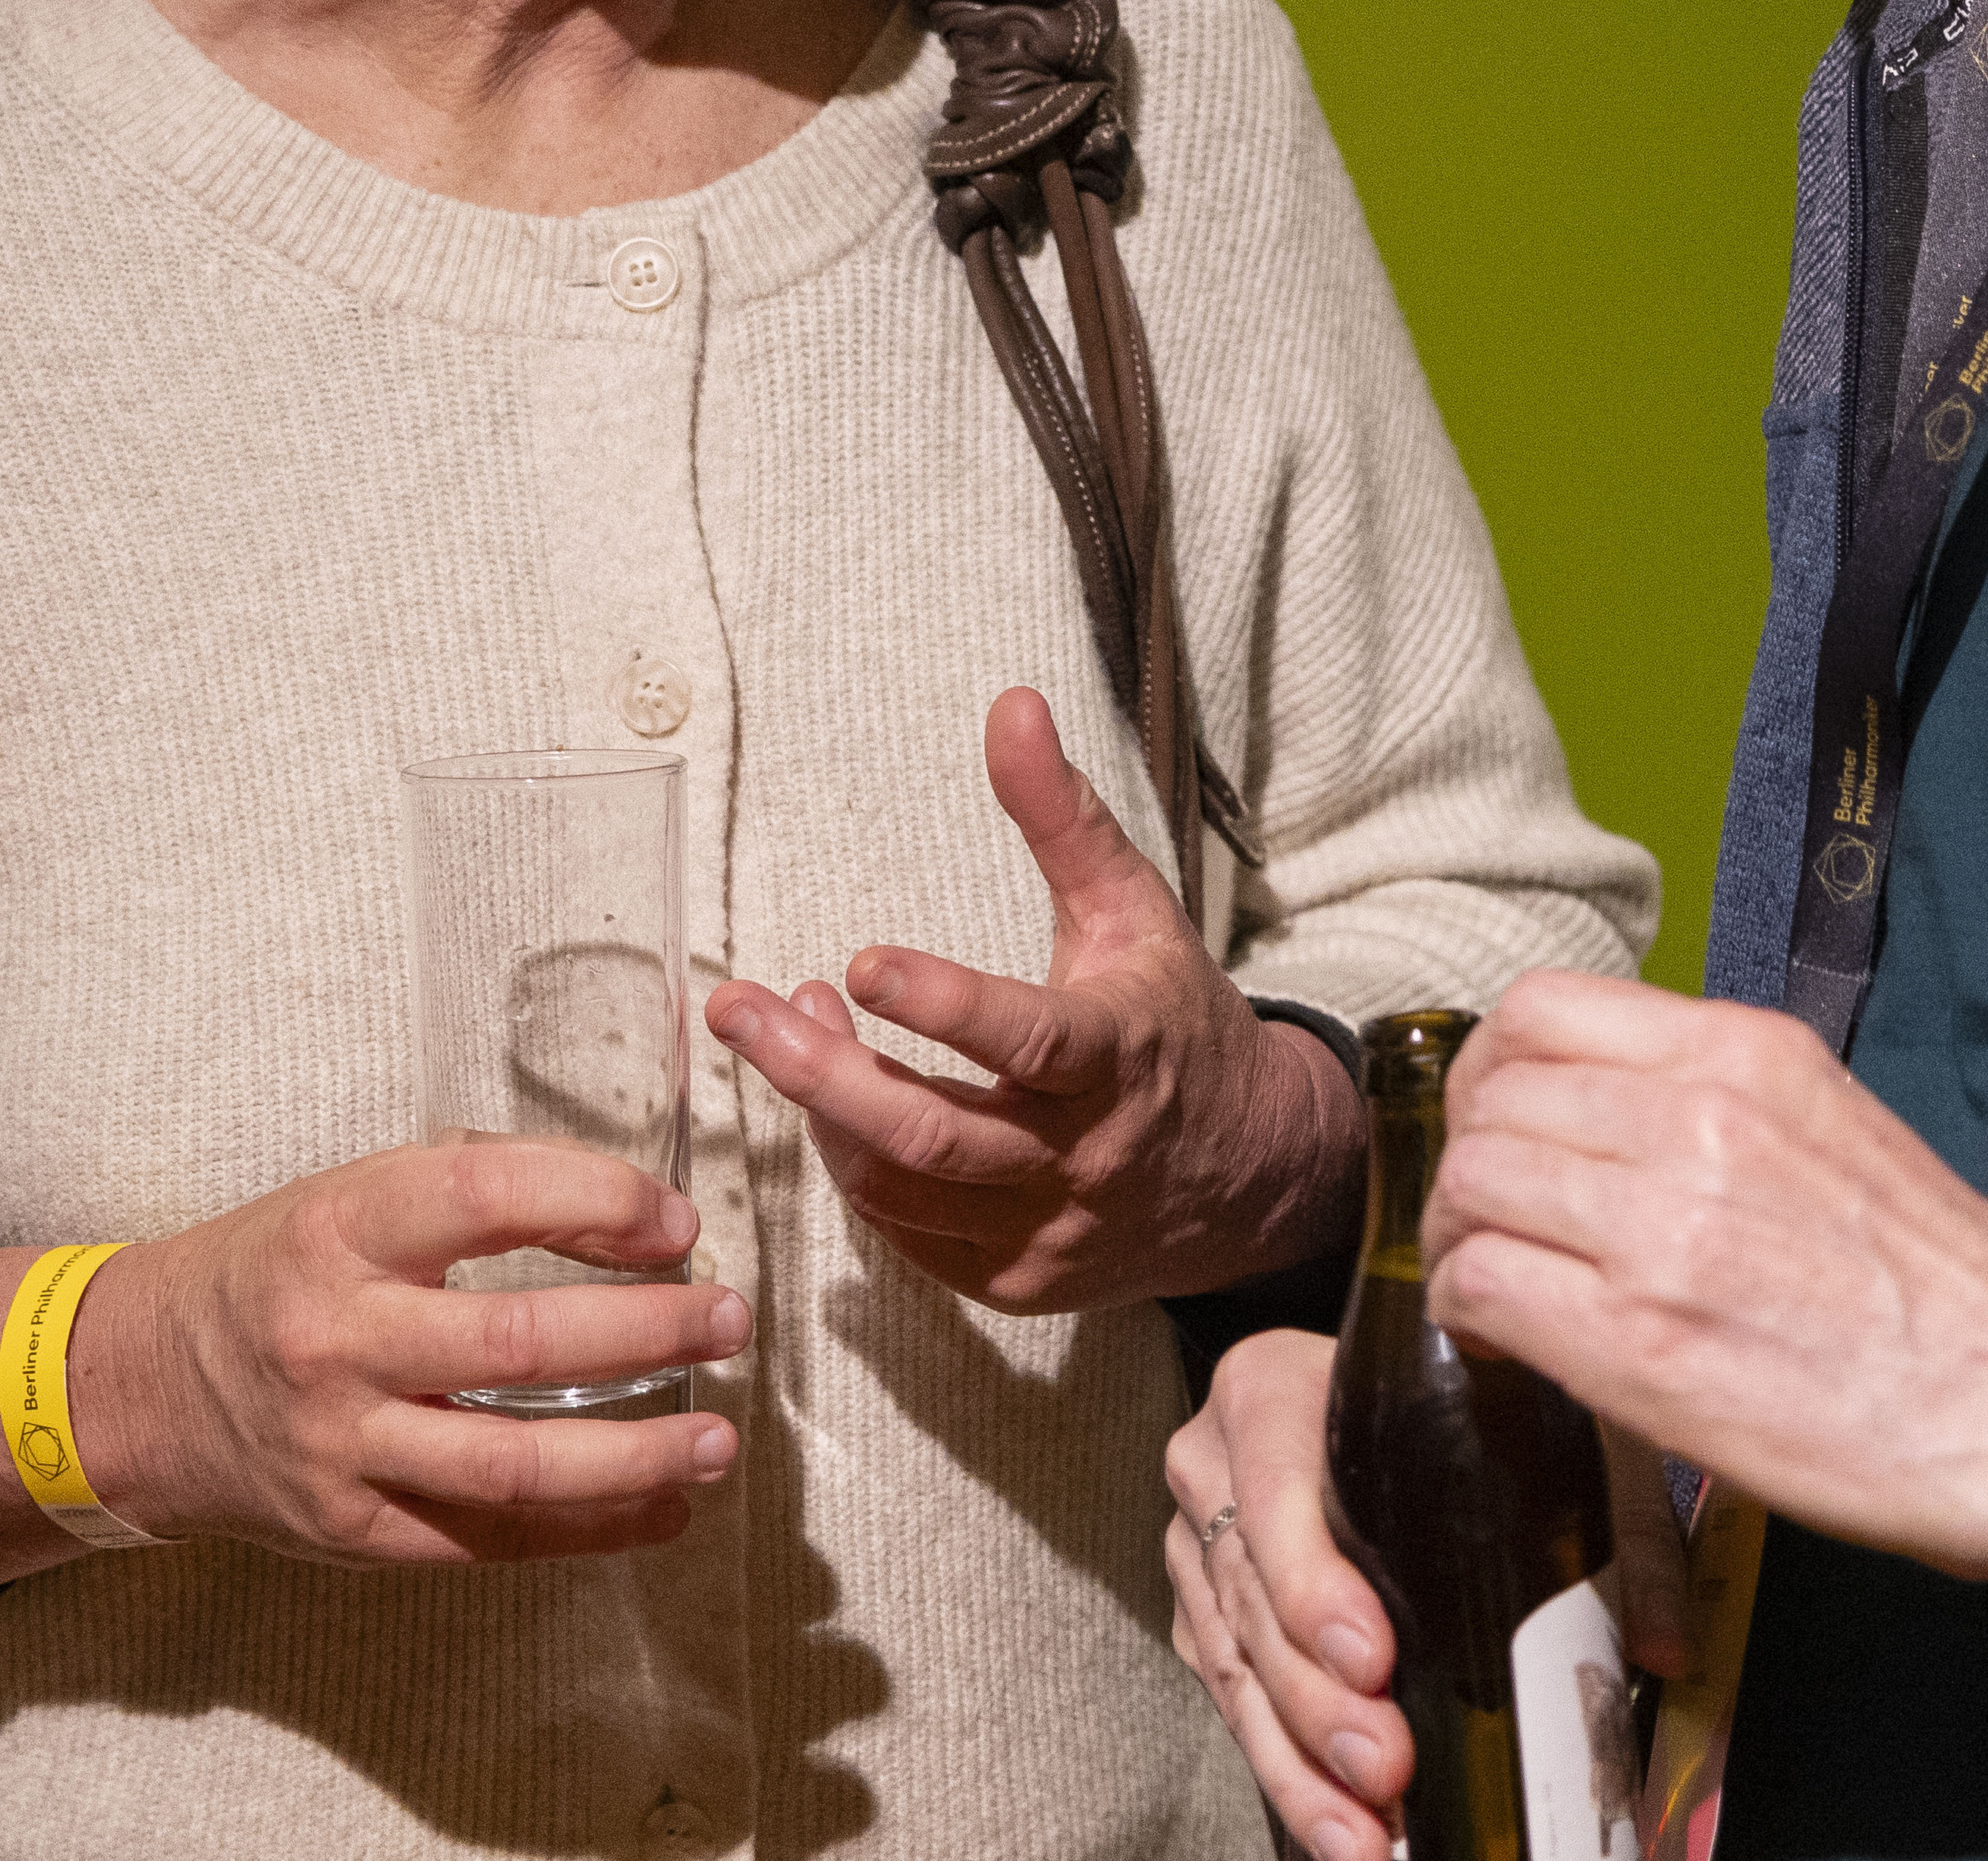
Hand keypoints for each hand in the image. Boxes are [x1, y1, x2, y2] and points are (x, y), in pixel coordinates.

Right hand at [88, 1138, 754, 1563]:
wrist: (141, 1386)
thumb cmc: (274, 1272)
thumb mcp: (348, 1195)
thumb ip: (472, 1188)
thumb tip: (627, 1208)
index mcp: (340, 1228)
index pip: (486, 1195)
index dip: (596, 1201)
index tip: (674, 1221)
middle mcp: (338, 1337)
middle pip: (520, 1342)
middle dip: (647, 1334)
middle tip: (729, 1320)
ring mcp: (342, 1445)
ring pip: (511, 1462)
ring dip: (633, 1455)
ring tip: (717, 1439)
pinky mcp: (350, 1529)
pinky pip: (484, 1539)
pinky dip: (585, 1530)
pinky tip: (659, 1511)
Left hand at [706, 685, 1359, 1311]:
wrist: (1247, 1173)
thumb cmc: (1174, 1023)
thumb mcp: (1133, 910)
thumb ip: (1062, 815)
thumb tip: (1011, 705)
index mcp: (1119, 1058)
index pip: (1028, 1041)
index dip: (945, 1007)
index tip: (860, 963)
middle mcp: (1082, 1158)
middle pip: (931, 1135)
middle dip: (820, 1075)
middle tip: (740, 1010)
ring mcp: (1045, 1233)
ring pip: (904, 1190)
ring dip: (826, 1111)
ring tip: (788, 1029)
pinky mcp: (1013, 1283)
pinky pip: (906, 1237)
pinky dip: (856, 1170)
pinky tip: (837, 1103)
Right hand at [1162, 1326, 1701, 1860]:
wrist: (1367, 1399)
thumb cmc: (1450, 1407)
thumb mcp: (1535, 1427)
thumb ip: (1611, 1526)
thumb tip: (1665, 1645)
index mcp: (1270, 1390)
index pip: (1278, 1491)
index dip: (1314, 1582)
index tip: (1370, 1655)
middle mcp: (1214, 1467)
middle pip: (1253, 1600)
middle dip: (1320, 1703)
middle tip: (1384, 1767)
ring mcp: (1199, 1546)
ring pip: (1235, 1669)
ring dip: (1301, 1764)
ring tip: (1362, 1832)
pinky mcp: (1205, 1615)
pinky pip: (1233, 1703)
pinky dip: (1288, 1771)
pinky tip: (1339, 1825)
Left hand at [1431, 970, 1987, 1574]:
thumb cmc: (1933, 1289)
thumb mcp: (1830, 1125)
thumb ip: (1713, 1100)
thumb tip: (1606, 1114)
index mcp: (1742, 1055)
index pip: (1540, 1008)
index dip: (1493, 1070)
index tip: (1503, 1122)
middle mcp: (1693, 1119)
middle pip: (1491, 1096)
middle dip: (1466, 1157)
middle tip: (1488, 1217)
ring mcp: (1661, 1227)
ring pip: (1471, 1182)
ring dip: (1460, 1234)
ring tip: (1494, 1278)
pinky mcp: (1637, 1339)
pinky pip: (1483, 1284)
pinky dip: (1469, 1310)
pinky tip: (1505, 1337)